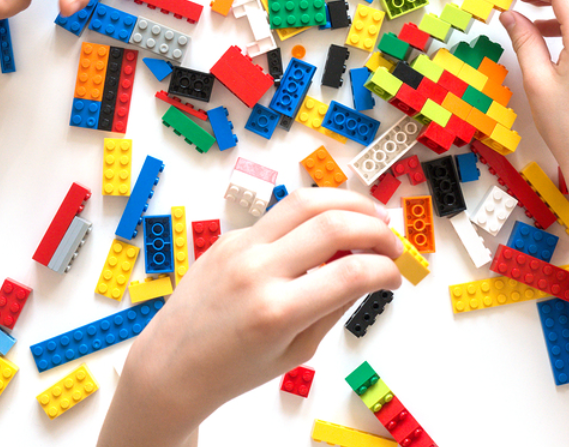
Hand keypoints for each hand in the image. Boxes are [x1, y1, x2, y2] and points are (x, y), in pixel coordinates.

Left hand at [105, 190, 401, 445]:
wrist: (173, 363)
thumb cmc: (234, 368)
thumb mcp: (296, 351)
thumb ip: (332, 307)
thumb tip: (368, 272)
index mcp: (276, 311)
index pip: (351, 273)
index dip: (385, 270)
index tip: (395, 276)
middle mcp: (257, 270)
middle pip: (331, 223)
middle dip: (375, 227)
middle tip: (393, 243)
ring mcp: (240, 247)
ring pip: (304, 201)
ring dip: (347, 202)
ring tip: (372, 216)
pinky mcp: (230, 237)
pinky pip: (280, 216)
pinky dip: (313, 216)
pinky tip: (329, 230)